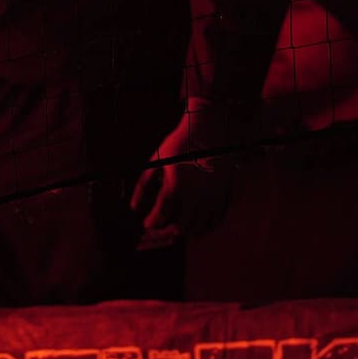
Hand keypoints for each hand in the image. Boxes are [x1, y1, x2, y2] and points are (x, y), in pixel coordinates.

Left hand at [130, 102, 246, 238]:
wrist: (208, 129)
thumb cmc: (180, 143)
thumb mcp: (157, 160)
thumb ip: (143, 185)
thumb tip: (134, 207)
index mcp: (175, 187)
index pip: (161, 216)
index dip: (151, 223)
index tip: (147, 223)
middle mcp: (195, 196)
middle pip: (181, 227)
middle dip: (168, 229)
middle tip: (163, 226)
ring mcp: (211, 197)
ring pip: (199, 227)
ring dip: (187, 230)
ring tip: (178, 225)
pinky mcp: (224, 194)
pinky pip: (216, 220)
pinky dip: (206, 226)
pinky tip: (197, 223)